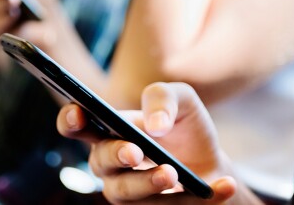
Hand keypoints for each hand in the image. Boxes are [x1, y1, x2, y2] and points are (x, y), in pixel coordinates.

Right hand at [56, 82, 238, 203]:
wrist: (210, 160)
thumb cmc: (183, 127)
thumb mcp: (182, 100)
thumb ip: (163, 98)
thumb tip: (155, 126)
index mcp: (107, 130)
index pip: (76, 125)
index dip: (70, 120)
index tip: (79, 115)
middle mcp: (110, 164)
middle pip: (100, 161)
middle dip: (116, 155)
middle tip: (134, 151)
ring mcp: (127, 191)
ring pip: (126, 193)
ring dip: (148, 183)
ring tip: (173, 173)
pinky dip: (198, 199)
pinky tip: (222, 186)